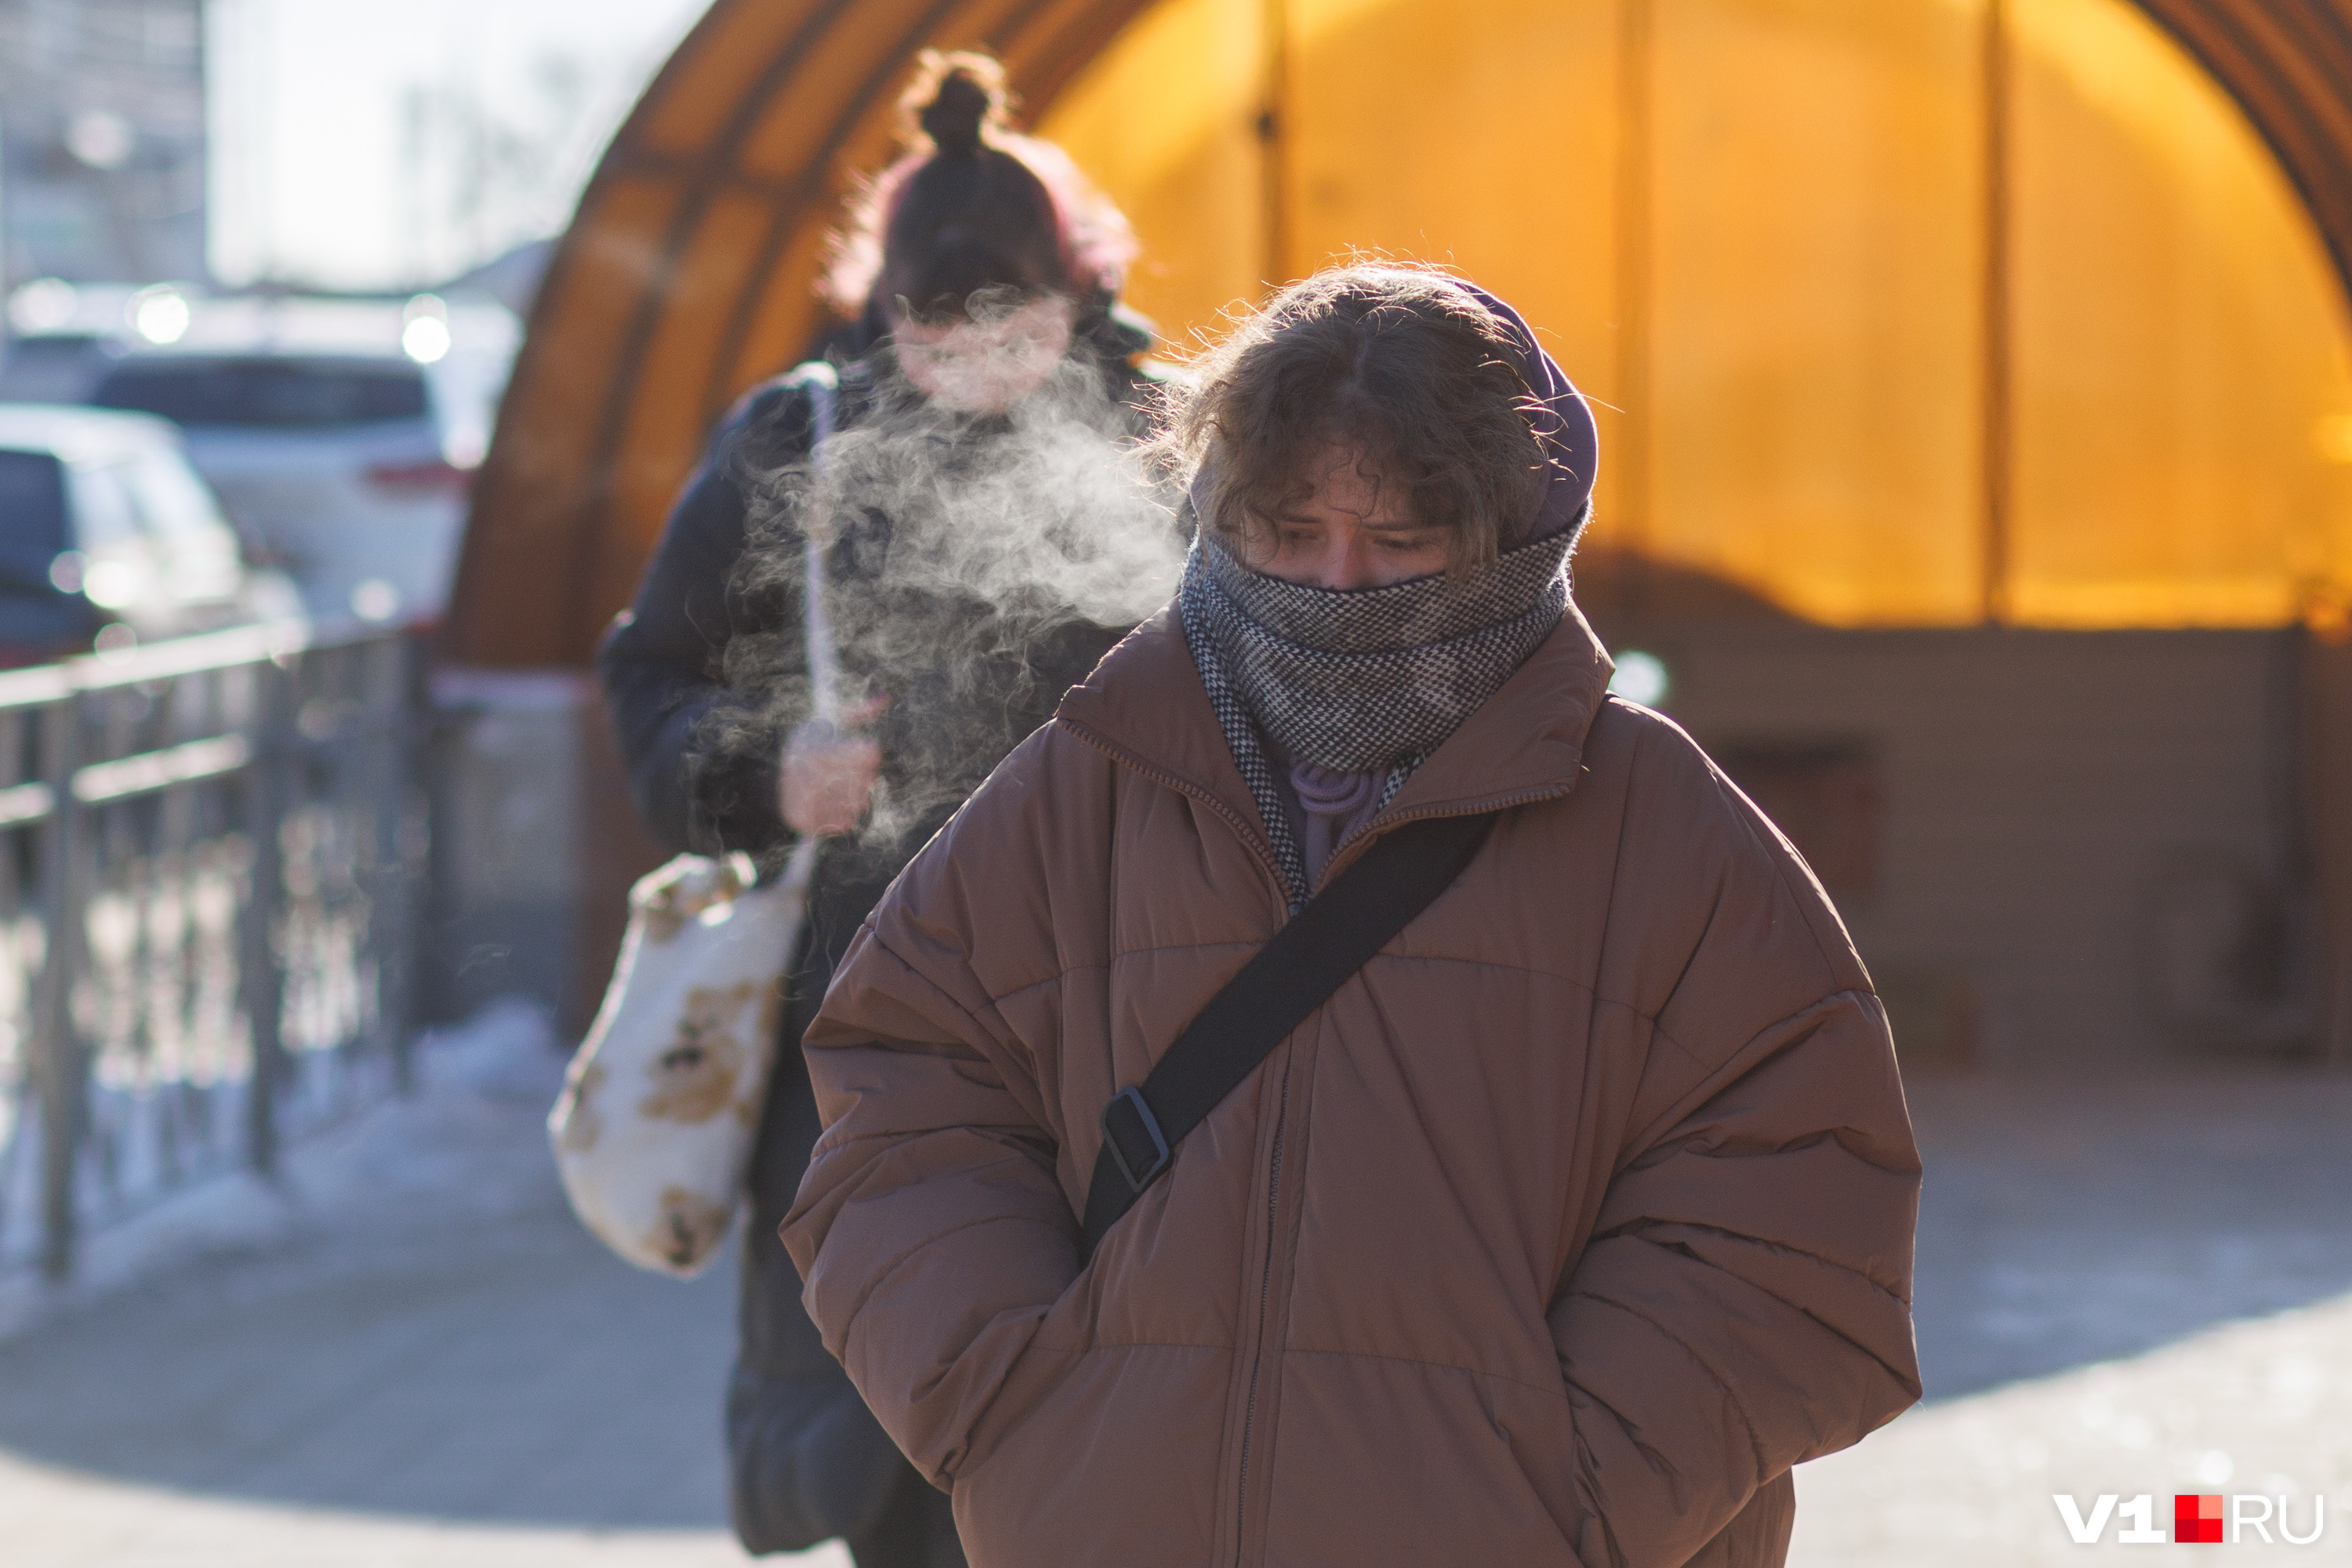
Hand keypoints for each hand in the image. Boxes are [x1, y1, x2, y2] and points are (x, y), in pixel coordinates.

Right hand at [779, 700, 884, 836]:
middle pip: (866, 781)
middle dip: (865, 776)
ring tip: (840, 786)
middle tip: (852, 771)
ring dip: (856, 796)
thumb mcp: (830, 721)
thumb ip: (859, 712)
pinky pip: (846, 823)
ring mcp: (806, 803)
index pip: (869, 754)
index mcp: (817, 751)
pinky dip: (845, 814)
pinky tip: (833, 802)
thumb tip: (884, 697)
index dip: (868, 752)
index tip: (863, 749)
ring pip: (858, 803)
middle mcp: (809, 778)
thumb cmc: (810, 742)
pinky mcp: (806, 823)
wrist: (770, 772)